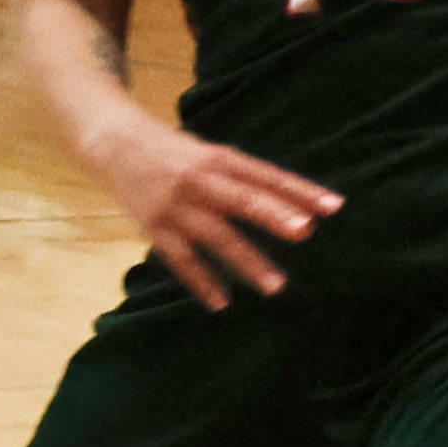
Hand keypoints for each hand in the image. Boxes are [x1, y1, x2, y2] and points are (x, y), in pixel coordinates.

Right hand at [82, 110, 337, 306]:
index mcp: (219, 158)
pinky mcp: (154, 228)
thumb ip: (244, 179)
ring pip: (216, 236)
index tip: (334, 206)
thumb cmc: (174, 152)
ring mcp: (176, 206)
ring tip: (276, 286)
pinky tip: (223, 303)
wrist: (113, 144)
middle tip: (305, 232)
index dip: (300, 190)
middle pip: (241, 199)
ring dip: (247, 261)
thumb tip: (294, 206)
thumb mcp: (210, 154)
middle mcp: (199, 181)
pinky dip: (201, 282)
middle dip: (273, 215)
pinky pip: (182, 260)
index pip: (266, 175)